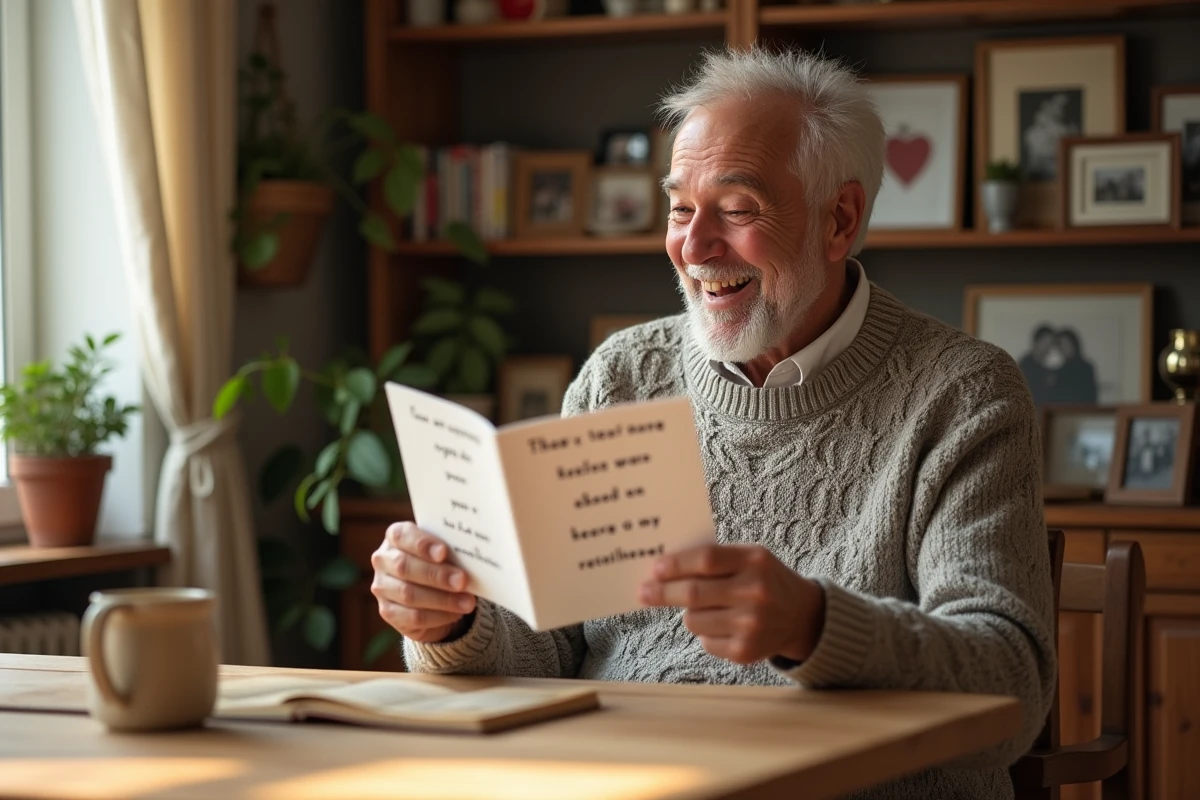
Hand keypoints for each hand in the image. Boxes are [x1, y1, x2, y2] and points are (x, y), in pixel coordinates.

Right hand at [371, 522, 476, 643]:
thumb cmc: (440, 562)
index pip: (402, 535)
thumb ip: (451, 552)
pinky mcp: (388, 612)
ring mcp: (382, 587)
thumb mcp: (445, 552)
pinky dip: (438, 616)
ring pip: (409, 594)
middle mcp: (383, 559)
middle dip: (436, 575)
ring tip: (467, 602)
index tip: (443, 552)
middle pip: (405, 567)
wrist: (431, 593)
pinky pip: (412, 616)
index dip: (422, 544)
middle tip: (462, 581)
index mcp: (395, 536)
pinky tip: (455, 614)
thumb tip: (471, 558)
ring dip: (442, 599)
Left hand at [639, 544, 824, 664]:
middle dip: (662, 593)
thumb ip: (714, 559)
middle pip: (694, 593)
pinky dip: (705, 632)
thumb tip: (663, 569)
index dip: (676, 564)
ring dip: (689, 614)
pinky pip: (705, 641)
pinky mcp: (745, 652)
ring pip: (693, 620)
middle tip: (643, 592)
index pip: (706, 559)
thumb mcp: (749, 558)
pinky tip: (725, 625)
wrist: (801, 616)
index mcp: (754, 561)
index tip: (654, 568)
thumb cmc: (764, 579)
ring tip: (707, 608)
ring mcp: (751, 625)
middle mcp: (755, 593)